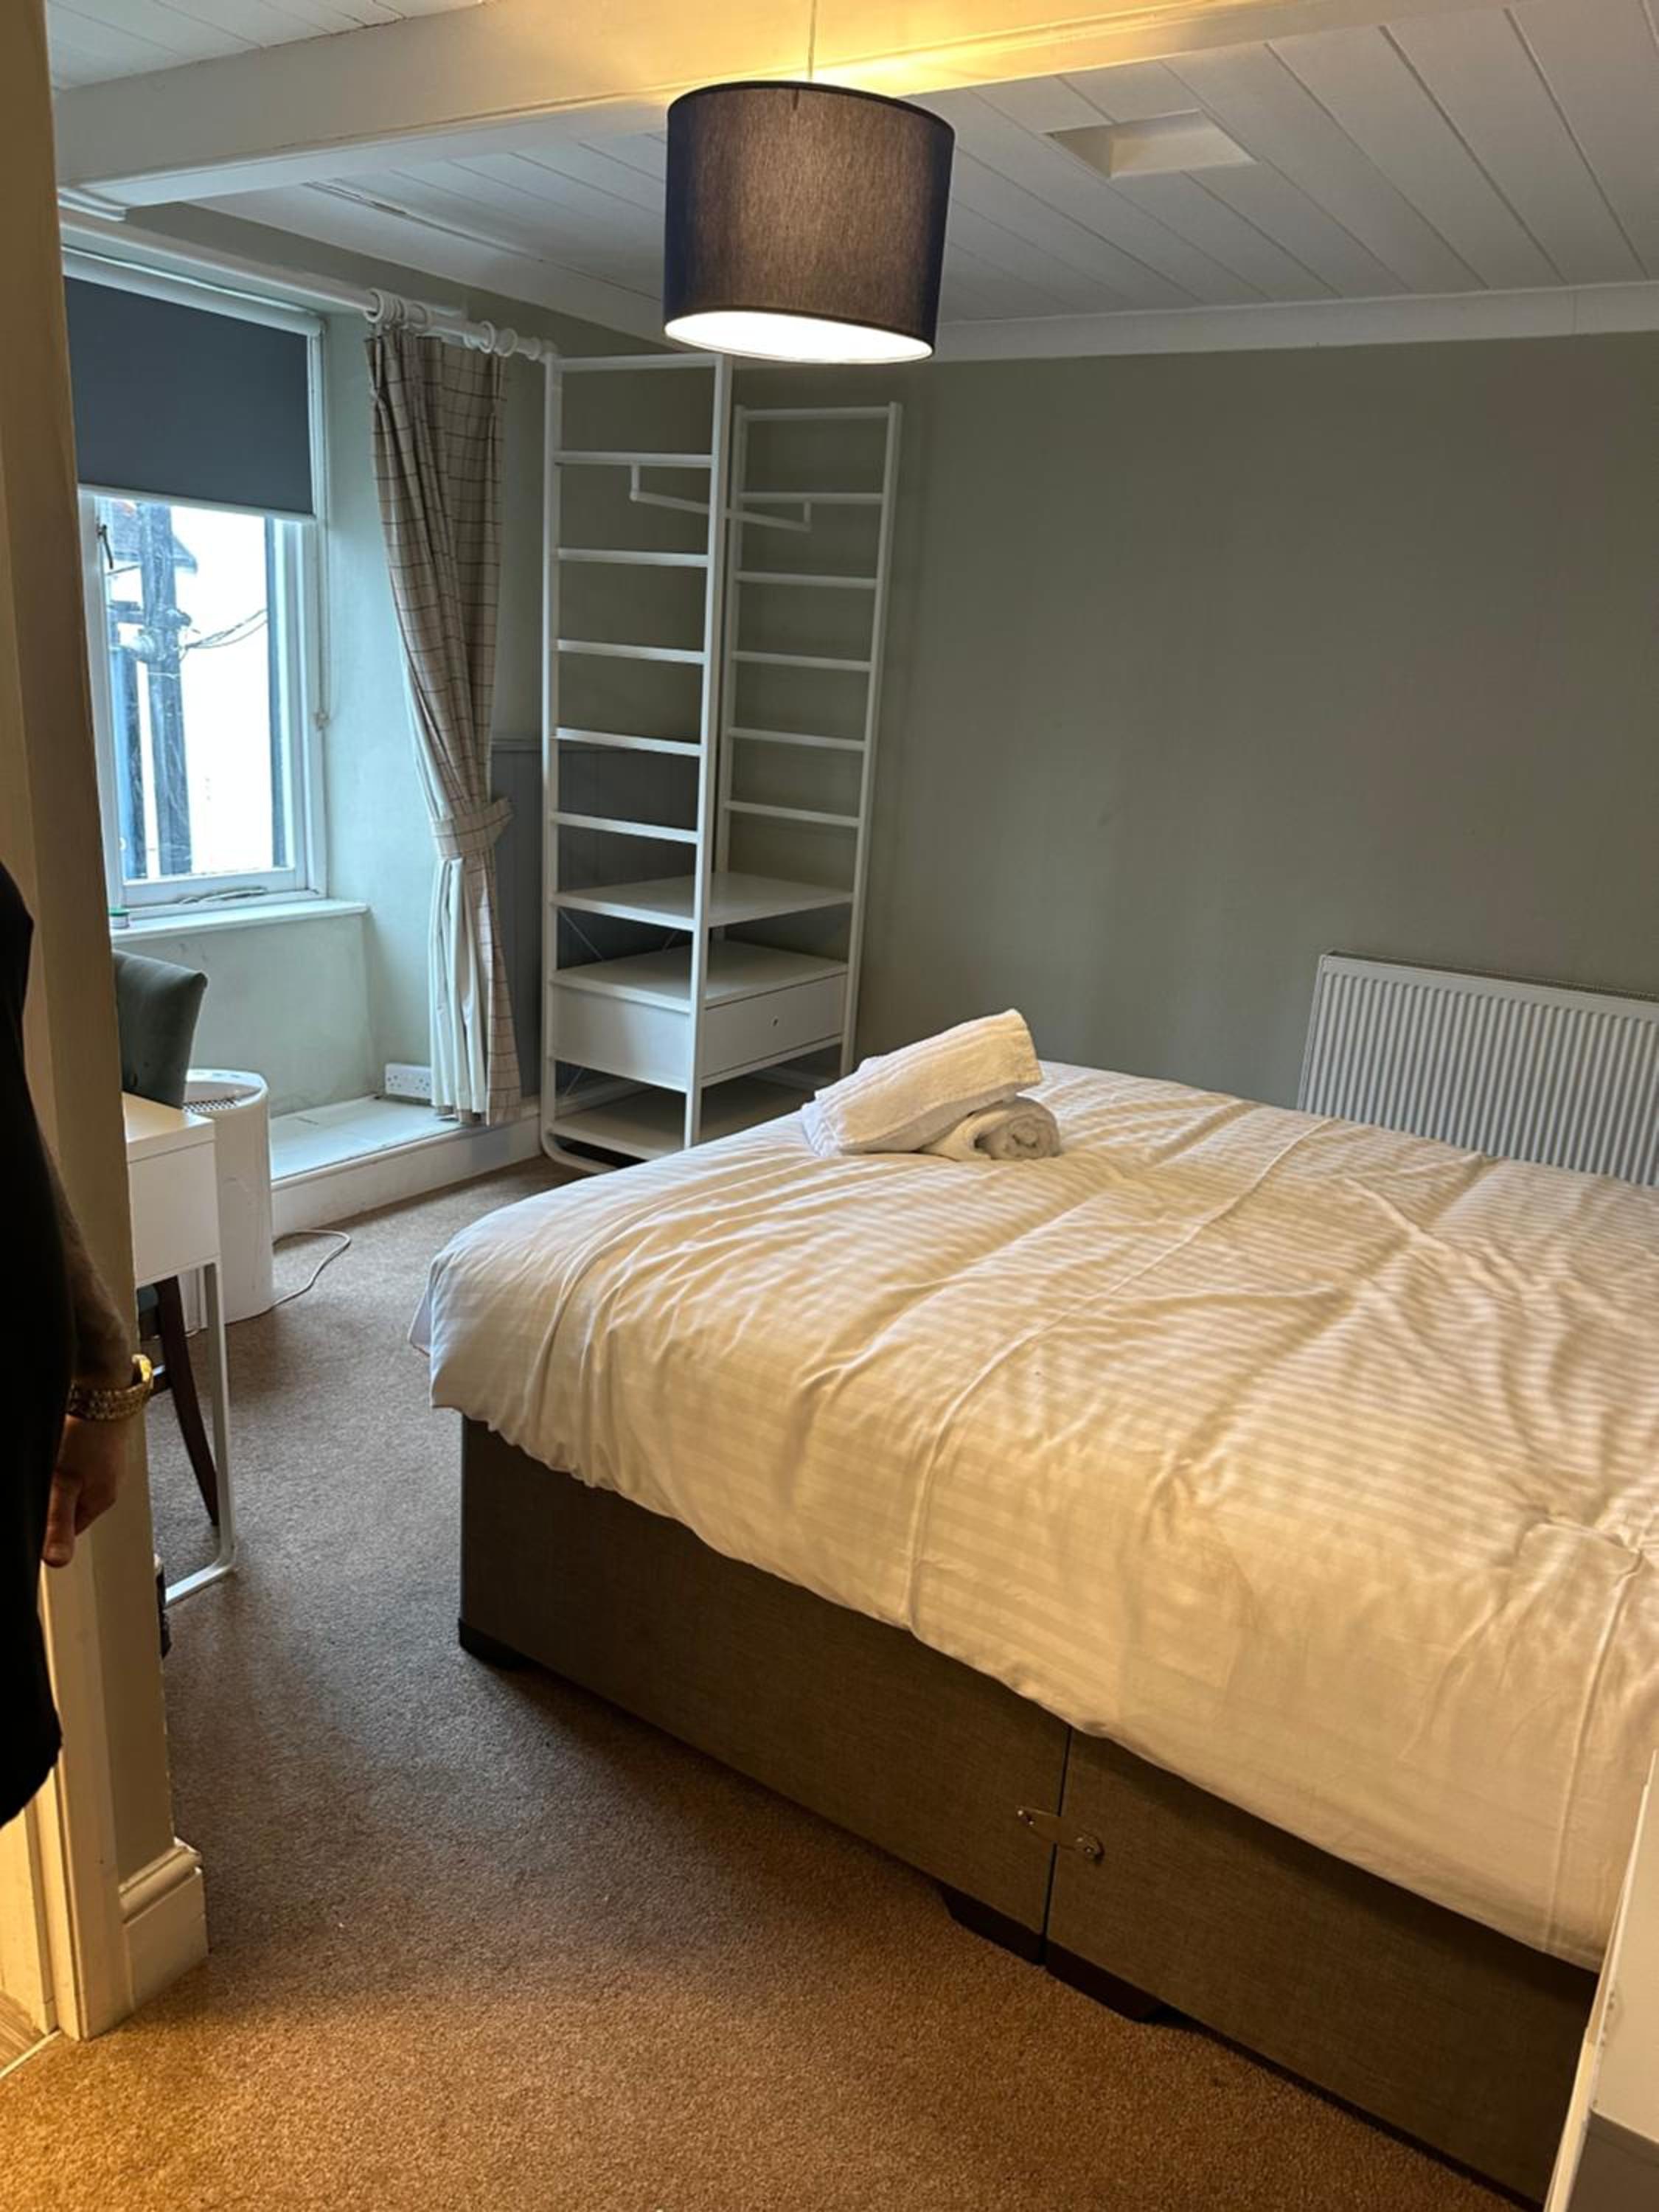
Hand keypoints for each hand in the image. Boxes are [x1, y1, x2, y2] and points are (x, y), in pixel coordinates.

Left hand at [43, 1415, 131, 1568]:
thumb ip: (58, 1522)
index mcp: (103, 1498)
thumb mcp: (64, 1482)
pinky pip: (79, 1456)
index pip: (71, 1528)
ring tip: (50, 1457)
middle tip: (40, 1479)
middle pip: (73, 1502)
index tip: (36, 1510)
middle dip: (54, 1496)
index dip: (50, 1523)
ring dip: (60, 1473)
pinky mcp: (99, 1440)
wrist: (105, 1385)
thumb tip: (57, 1561)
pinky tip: (60, 1440)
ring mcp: (106, 1459)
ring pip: (75, 1478)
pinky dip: (67, 1452)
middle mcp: (109, 1481)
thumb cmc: (88, 1431)